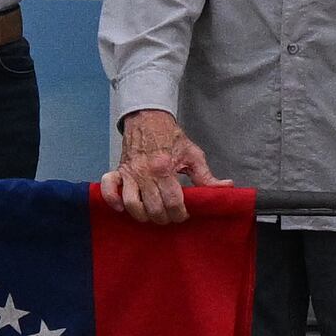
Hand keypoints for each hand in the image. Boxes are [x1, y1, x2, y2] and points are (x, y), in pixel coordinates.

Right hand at [108, 111, 206, 227]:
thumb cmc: (171, 137)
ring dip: (143, 215)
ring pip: (132, 204)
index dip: (181, 214)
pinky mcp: (118, 170)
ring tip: (152, 215)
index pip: (173, 202)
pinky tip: (122, 208)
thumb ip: (206, 176)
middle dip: (164, 218)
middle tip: (171, 217)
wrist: (148, 118)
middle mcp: (145, 172)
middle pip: (153, 208)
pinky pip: (109, 188)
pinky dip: (113, 200)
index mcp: (165, 167)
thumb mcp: (192, 154)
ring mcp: (129, 172)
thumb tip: (226, 188)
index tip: (184, 214)